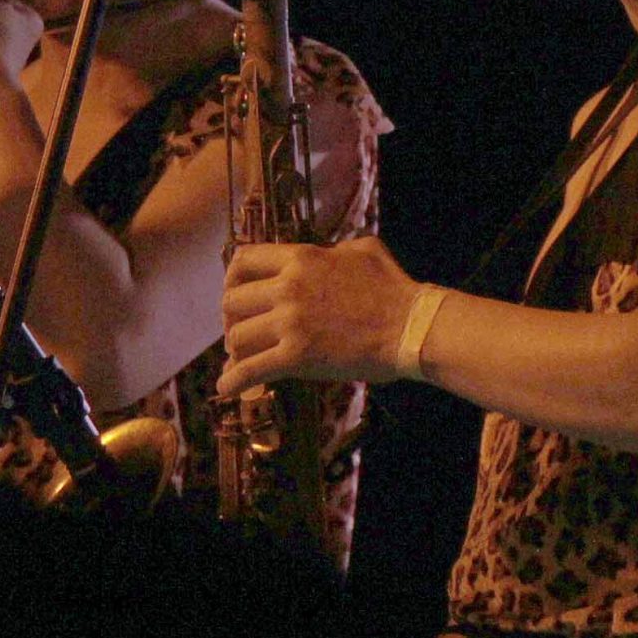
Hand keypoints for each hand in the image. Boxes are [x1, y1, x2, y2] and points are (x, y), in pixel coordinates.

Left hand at [217, 236, 419, 394]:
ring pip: (237, 337)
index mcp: (300, 259)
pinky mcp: (298, 357)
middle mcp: (287, 287)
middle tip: (241, 332)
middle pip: (232, 302)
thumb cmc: (394, 288)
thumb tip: (327, 253)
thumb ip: (333, 249)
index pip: (243, 261)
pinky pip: (251, 371)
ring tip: (241, 359)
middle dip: (231, 319)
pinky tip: (226, 388)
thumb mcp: (362, 250)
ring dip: (235, 350)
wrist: (411, 327)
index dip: (232, 279)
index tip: (236, 292)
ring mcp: (291, 323)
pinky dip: (234, 381)